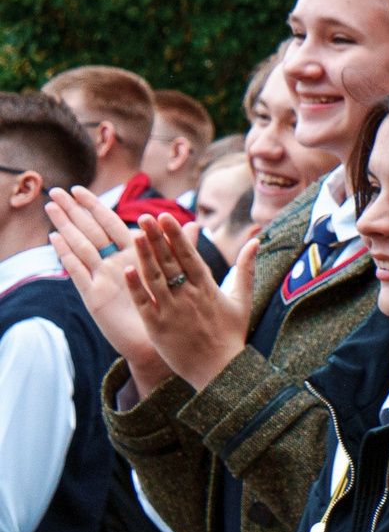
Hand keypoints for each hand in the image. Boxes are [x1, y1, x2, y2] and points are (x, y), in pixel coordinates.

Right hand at [44, 186, 166, 390]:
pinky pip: (79, 274)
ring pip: (82, 247)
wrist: (164, 343)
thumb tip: (194, 224)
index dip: (96, 207)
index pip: (113, 225)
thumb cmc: (174, 310)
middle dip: (75, 212)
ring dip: (66, 228)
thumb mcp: (183, 277)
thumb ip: (184, 249)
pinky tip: (56, 239)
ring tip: (51, 208)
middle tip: (58, 191)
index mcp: (134, 257)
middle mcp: (115, 265)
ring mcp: (103, 279)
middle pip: (92, 232)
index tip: (80, 188)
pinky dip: (68, 257)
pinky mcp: (96, 297)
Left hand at [127, 212, 256, 390]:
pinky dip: (136, 287)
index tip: (166, 216)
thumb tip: (256, 240)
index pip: (189, 256)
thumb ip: (247, 269)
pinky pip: (144, 303)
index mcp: (208, 289)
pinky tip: (126, 269)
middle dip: (157, 238)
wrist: (220, 371)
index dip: (176, 236)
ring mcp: (172, 312)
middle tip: (146, 216)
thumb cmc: (231, 335)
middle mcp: (189, 297)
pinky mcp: (157, 327)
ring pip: (155, 279)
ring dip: (144, 256)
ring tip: (135, 234)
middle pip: (170, 263)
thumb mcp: (243, 300)